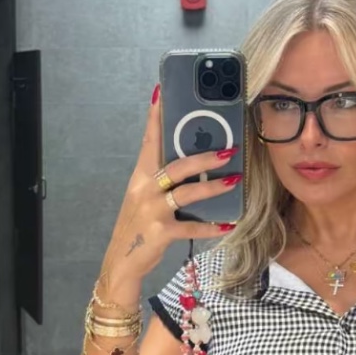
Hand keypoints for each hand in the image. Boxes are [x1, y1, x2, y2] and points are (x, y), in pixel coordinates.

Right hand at [100, 86, 240, 289]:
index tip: (162, 92)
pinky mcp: (160, 232)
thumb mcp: (145, 198)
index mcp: (140, 176)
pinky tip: (229, 224)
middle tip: (228, 150)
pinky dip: (211, 226)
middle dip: (204, 157)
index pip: (149, 141)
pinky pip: (191, 227)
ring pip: (186, 193)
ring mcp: (152, 211)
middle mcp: (144, 190)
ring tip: (234, 180)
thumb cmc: (138, 225)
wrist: (121, 261)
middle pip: (176, 166)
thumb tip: (194, 161)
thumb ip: (163, 180)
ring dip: (212, 187)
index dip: (156, 117)